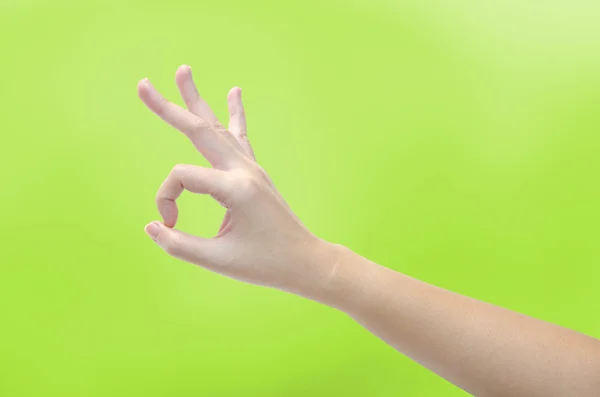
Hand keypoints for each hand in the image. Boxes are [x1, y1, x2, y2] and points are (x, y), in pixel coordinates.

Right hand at [138, 65, 336, 296]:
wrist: (304, 261)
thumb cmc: (264, 264)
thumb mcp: (218, 260)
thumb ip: (179, 244)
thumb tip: (152, 227)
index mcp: (235, 188)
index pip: (181, 177)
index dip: (165, 199)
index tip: (171, 225)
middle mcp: (244, 170)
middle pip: (199, 130)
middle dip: (168, 108)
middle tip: (142, 84)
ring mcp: (252, 168)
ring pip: (219, 127)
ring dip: (199, 100)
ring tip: (184, 71)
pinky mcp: (255, 173)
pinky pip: (240, 136)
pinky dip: (234, 114)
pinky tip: (234, 92)